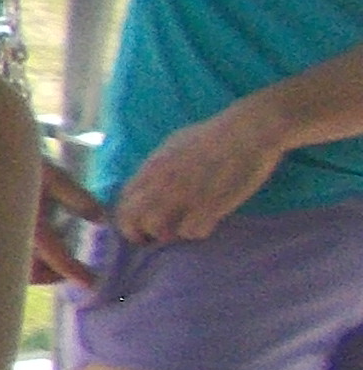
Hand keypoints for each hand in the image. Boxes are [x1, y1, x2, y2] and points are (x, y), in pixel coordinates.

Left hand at [112, 102, 287, 242]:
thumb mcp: (172, 146)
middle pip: (132, 220)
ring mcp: (184, 195)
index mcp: (151, 167)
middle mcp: (161, 183)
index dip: (126, 217)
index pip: (123, 200)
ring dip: (167, 234)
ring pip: (158, 230)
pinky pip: (191, 232)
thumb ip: (156, 167)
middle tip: (153, 238)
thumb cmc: (212, 135)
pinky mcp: (210, 205)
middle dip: (139, 233)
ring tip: (180, 229)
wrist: (247, 132)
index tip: (136, 224)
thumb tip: (147, 184)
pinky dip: (196, 232)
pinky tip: (206, 223)